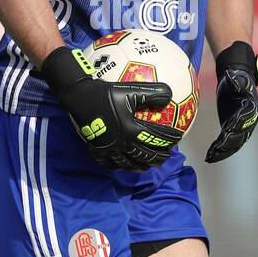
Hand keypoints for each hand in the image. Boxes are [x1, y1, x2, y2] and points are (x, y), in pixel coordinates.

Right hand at [39, 46, 182, 170]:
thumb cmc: (106, 93)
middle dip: (158, 158)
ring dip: (140, 165)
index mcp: (132, 131)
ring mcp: (109, 149)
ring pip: (128, 164)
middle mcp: (123, 144)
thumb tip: (170, 94)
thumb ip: (152, 93)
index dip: (169, 141)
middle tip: (166, 156)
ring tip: (147, 166)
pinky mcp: (97, 150)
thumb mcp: (131, 90)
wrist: (80, 98)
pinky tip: (122, 165)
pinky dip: (119, 166)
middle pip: (145, 156)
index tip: (177, 140)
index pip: (156, 140)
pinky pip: (110, 163)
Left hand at [205, 41, 257, 162]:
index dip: (236, 125)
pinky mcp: (232, 130)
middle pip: (240, 134)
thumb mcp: (237, 77)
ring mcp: (241, 128)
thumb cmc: (237, 78)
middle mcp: (248, 121)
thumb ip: (237, 80)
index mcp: (251, 109)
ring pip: (234, 143)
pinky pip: (227, 143)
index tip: (227, 130)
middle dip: (229, 142)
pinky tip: (209, 156)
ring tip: (211, 156)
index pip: (243, 119)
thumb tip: (232, 77)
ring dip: (223, 151)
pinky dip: (219, 150)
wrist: (236, 83)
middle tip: (218, 147)